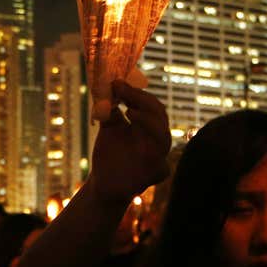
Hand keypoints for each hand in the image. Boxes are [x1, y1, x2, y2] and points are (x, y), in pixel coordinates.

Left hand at [87, 81, 171, 205]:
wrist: (103, 183)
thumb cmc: (109, 155)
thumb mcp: (109, 128)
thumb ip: (110, 110)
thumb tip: (108, 87)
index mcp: (148, 125)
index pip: (150, 105)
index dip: (136, 93)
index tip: (117, 83)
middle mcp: (156, 139)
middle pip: (159, 115)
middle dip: (142, 101)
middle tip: (122, 91)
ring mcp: (158, 157)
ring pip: (163, 137)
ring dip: (148, 121)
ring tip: (129, 111)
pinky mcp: (155, 175)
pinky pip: (161, 165)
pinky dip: (149, 152)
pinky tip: (136, 144)